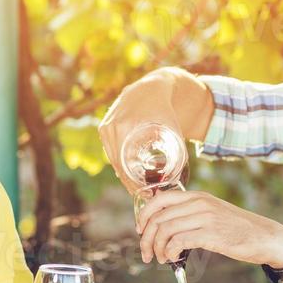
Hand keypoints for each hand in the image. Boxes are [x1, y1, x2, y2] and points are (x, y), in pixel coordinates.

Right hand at [98, 68, 210, 194]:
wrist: (151, 88)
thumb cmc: (165, 110)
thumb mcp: (173, 132)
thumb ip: (178, 154)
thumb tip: (178, 180)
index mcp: (123, 128)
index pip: (124, 166)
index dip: (134, 183)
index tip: (145, 193)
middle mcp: (110, 128)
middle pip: (117, 164)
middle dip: (129, 182)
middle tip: (143, 193)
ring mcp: (105, 127)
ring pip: (112, 158)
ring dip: (123, 174)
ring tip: (136, 186)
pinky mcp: (104, 126)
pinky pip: (110, 150)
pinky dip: (118, 162)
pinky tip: (126, 172)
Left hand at [136, 188, 282, 267]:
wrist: (265, 237)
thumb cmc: (237, 228)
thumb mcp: (212, 212)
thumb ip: (191, 213)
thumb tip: (164, 223)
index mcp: (197, 196)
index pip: (159, 199)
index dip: (144, 215)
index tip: (141, 230)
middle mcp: (199, 203)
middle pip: (158, 217)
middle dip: (146, 238)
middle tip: (146, 253)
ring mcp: (205, 217)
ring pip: (165, 230)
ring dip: (158, 248)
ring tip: (161, 259)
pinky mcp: (211, 234)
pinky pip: (179, 241)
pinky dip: (170, 252)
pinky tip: (174, 259)